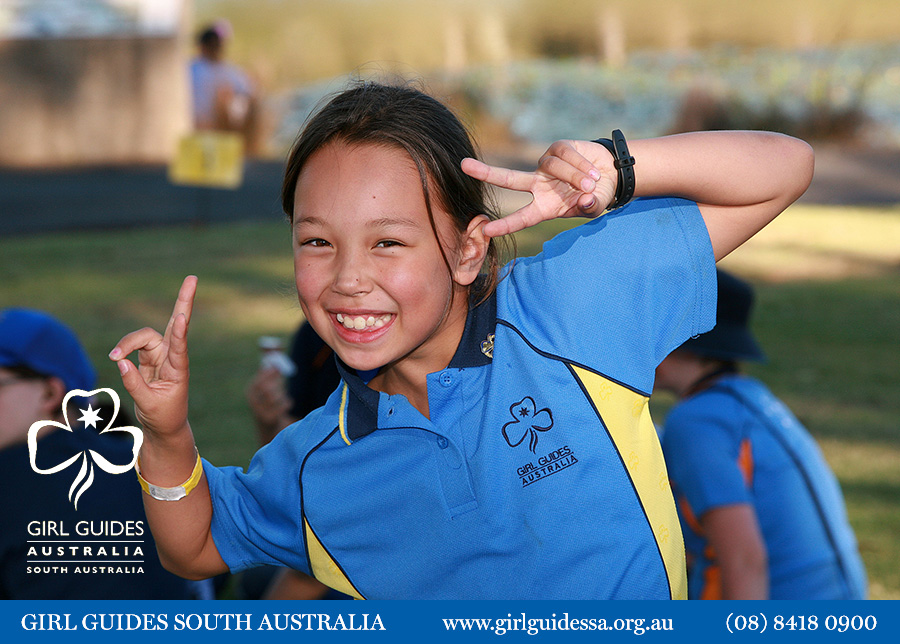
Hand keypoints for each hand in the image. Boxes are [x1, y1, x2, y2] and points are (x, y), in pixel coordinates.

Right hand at [108, 276, 196, 438]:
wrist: (164, 426)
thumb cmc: (163, 416)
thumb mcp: (149, 404)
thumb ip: (134, 383)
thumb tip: (121, 362)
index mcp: (179, 369)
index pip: (179, 346)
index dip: (178, 332)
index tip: (181, 319)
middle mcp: (172, 357)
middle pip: (174, 323)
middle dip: (183, 301)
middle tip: (193, 278)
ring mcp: (161, 354)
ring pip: (143, 336)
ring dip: (127, 342)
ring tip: (114, 356)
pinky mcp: (148, 357)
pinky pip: (133, 345)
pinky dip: (123, 348)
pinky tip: (117, 357)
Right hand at [246, 366, 292, 444]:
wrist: (267, 427)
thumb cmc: (268, 403)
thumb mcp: (265, 390)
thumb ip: (269, 376)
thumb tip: (274, 361)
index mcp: (250, 393)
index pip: (257, 382)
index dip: (268, 374)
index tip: (277, 367)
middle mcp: (252, 403)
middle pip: (265, 389)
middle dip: (275, 381)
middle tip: (283, 377)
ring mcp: (260, 412)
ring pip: (274, 398)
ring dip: (282, 394)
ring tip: (283, 395)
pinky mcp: (270, 420)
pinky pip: (282, 407)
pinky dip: (287, 402)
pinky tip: (288, 402)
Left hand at [462, 140, 616, 236]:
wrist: (611, 174)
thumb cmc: (599, 196)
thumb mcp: (596, 207)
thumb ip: (591, 208)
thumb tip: (586, 202)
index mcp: (543, 207)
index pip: (521, 218)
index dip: (505, 225)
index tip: (486, 231)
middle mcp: (538, 186)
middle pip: (508, 179)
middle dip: (486, 173)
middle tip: (463, 166)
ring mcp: (545, 166)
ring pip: (552, 167)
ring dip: (575, 176)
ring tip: (592, 183)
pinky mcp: (557, 148)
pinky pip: (564, 154)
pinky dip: (580, 164)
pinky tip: (592, 171)